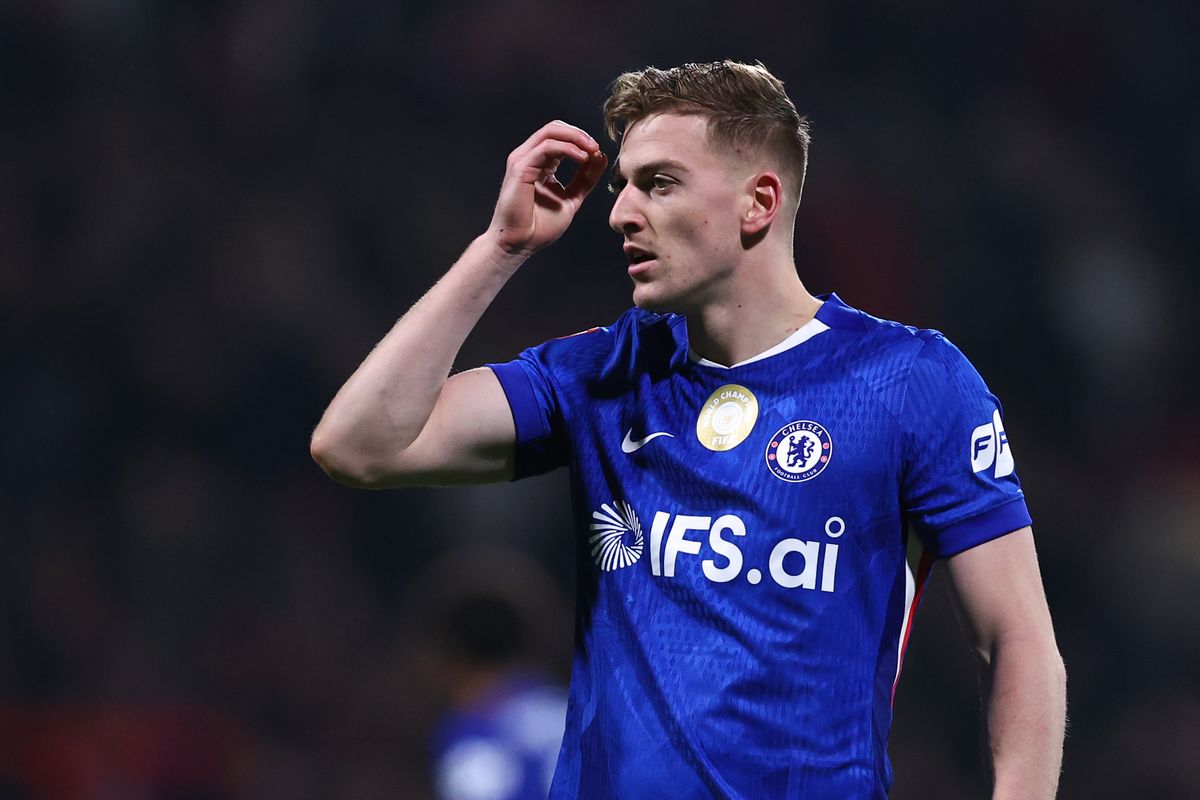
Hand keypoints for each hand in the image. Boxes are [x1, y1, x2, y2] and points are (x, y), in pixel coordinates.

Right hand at [486, 121, 607, 258]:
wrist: (520, 244)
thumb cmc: (539, 226)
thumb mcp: (571, 198)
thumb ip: (585, 179)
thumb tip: (601, 157)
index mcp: (540, 163)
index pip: (560, 137)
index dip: (581, 140)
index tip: (598, 153)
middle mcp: (529, 157)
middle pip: (555, 128)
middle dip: (579, 134)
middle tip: (596, 148)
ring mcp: (523, 160)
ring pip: (550, 132)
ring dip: (576, 137)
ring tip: (592, 150)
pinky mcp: (520, 167)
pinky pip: (546, 148)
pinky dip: (567, 149)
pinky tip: (582, 158)